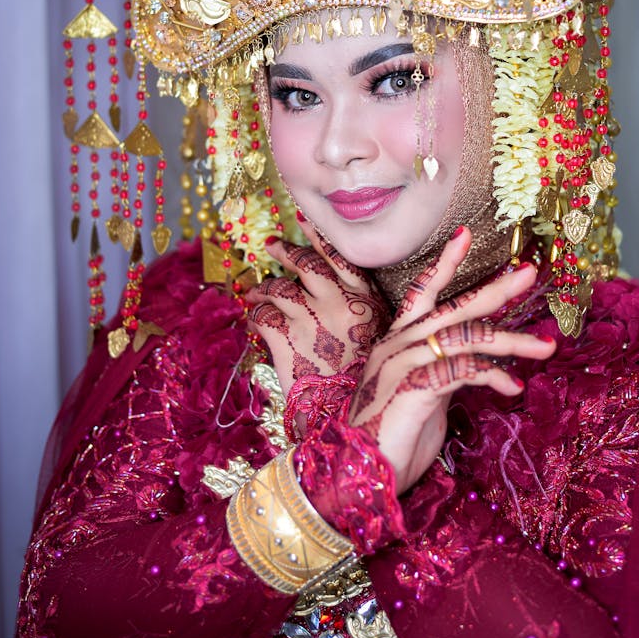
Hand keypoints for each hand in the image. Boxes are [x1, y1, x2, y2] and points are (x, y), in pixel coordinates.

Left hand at [243, 216, 388, 394]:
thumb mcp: (383, 338)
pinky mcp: (287, 338)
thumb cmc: (368, 382)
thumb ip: (365, 312)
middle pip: (306, 264)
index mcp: (365, 300)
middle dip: (286, 251)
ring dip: (265, 288)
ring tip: (256, 292)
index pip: (339, 257)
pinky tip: (255, 320)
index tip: (305, 222)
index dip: (319, 238)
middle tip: (272, 245)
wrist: (349, 416)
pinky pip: (263, 315)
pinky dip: (256, 315)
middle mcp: (338, 301)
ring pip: (280, 288)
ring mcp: (311, 317)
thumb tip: (345, 297)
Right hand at [348, 227, 555, 494]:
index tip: (466, 235)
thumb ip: (443, 372)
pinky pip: (462, 370)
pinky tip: (511, 386)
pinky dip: (492, 376)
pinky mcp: (414, 388)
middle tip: (529, 273)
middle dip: (495, 289)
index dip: (444, 263)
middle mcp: (399, 345)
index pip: (422, 291)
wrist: (358, 475)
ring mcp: (404, 363)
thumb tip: (473, 364)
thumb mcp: (423, 396)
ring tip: (546, 346)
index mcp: (397, 341)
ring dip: (511, 341)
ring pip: (466, 338)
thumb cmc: (392, 438)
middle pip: (455, 308)